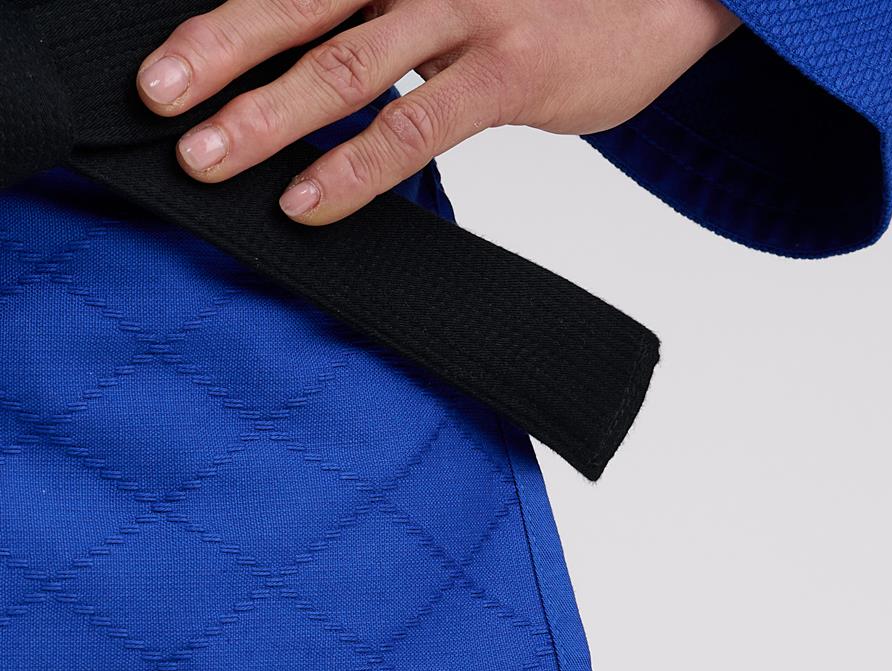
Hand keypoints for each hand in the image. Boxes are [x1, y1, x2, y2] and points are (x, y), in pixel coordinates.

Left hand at [136, 0, 739, 224]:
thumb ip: (393, 16)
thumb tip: (318, 71)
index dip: (225, 21)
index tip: (164, 65)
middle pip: (295, 2)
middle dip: (216, 53)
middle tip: (155, 100)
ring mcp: (465, 9)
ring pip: (344, 64)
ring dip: (266, 117)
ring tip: (205, 160)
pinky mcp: (509, 69)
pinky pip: (416, 127)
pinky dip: (354, 169)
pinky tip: (306, 203)